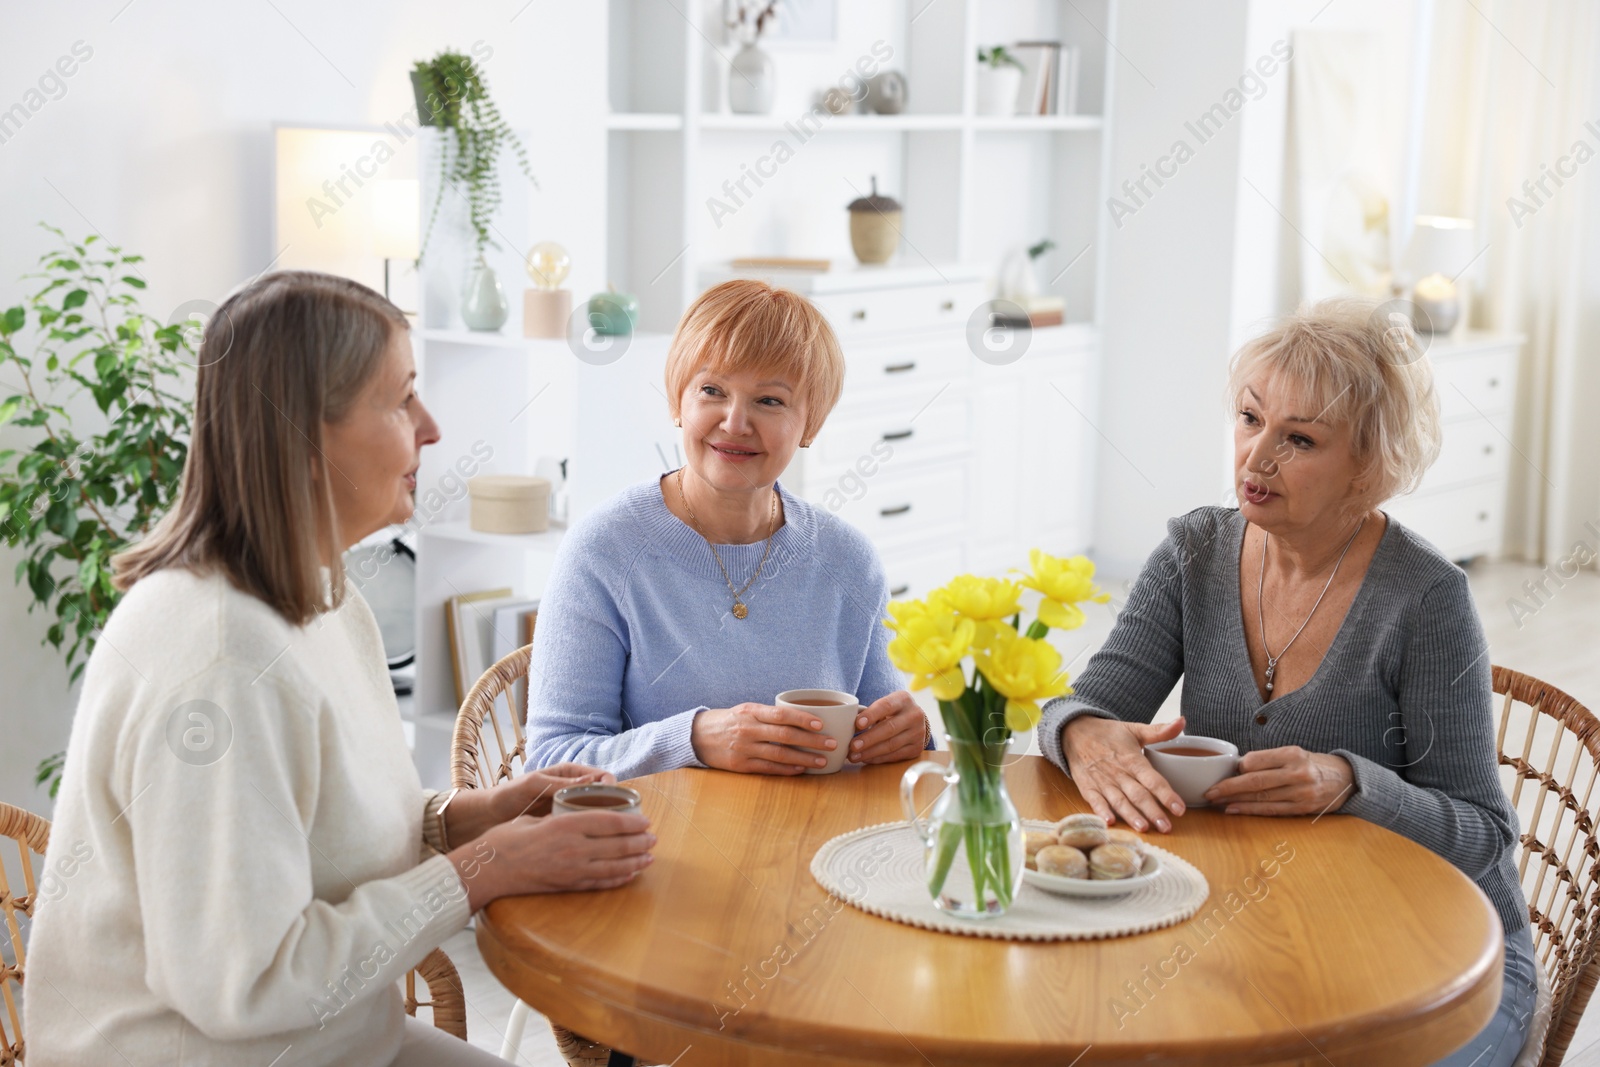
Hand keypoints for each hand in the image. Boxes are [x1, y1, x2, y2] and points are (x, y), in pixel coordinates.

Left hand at [444, 763, 616, 844]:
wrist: (488, 817)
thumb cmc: (507, 795)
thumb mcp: (532, 785)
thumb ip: (558, 783)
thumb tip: (590, 780)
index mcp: (569, 774)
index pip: (601, 777)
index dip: (612, 787)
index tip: (615, 800)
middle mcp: (574, 790)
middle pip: (604, 796)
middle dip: (616, 807)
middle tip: (622, 823)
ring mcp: (570, 809)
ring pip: (597, 814)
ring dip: (607, 823)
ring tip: (613, 837)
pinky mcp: (564, 826)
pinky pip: (584, 828)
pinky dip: (592, 835)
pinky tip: (596, 845)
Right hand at [452, 811, 654, 910]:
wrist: (488, 869)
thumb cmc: (507, 838)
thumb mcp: (537, 817)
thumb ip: (563, 817)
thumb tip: (584, 816)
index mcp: (566, 824)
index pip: (610, 821)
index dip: (632, 822)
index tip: (645, 820)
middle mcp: (573, 848)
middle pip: (617, 845)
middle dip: (639, 842)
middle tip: (654, 839)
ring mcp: (571, 870)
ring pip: (613, 866)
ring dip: (635, 862)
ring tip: (649, 858)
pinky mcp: (566, 886)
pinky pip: (599, 883)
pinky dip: (618, 879)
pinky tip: (629, 875)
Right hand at [691, 702, 839, 773]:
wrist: (697, 737)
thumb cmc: (729, 721)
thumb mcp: (746, 710)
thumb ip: (769, 714)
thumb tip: (801, 717)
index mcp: (751, 712)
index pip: (781, 714)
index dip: (802, 718)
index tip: (821, 723)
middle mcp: (748, 730)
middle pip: (785, 736)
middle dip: (811, 740)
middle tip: (831, 743)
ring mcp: (744, 749)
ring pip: (780, 755)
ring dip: (804, 759)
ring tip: (822, 761)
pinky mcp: (741, 766)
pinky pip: (769, 768)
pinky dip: (787, 770)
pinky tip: (801, 770)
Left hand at [849, 691, 926, 764]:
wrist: (914, 720)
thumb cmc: (892, 711)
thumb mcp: (883, 706)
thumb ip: (868, 712)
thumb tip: (846, 726)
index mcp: (903, 699)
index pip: (886, 706)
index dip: (871, 715)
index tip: (857, 724)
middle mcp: (914, 715)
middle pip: (889, 728)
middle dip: (868, 739)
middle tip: (852, 746)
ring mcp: (918, 733)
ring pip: (891, 745)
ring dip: (870, 752)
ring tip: (854, 756)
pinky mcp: (917, 748)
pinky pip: (895, 756)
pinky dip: (878, 758)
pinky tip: (866, 759)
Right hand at [1061, 714, 1187, 832]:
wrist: (1074, 731)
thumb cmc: (1108, 733)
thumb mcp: (1134, 729)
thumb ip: (1160, 731)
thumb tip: (1182, 720)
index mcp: (1132, 759)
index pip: (1152, 779)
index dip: (1166, 794)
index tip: (1180, 809)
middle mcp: (1118, 772)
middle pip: (1138, 794)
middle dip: (1153, 811)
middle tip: (1166, 827)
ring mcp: (1101, 781)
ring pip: (1119, 800)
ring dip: (1131, 815)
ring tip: (1143, 828)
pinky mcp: (1087, 787)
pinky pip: (1094, 800)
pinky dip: (1101, 811)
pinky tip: (1109, 822)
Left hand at [1204, 747, 1353, 815]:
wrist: (1346, 780)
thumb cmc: (1312, 764)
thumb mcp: (1294, 753)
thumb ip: (1268, 759)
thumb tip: (1236, 766)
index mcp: (1292, 754)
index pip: (1257, 760)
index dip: (1237, 767)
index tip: (1221, 771)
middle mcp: (1297, 773)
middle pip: (1256, 781)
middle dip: (1228, 787)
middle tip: (1209, 791)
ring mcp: (1301, 793)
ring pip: (1261, 798)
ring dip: (1235, 800)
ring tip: (1216, 801)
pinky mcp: (1302, 808)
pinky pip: (1271, 810)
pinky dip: (1250, 810)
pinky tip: (1233, 810)